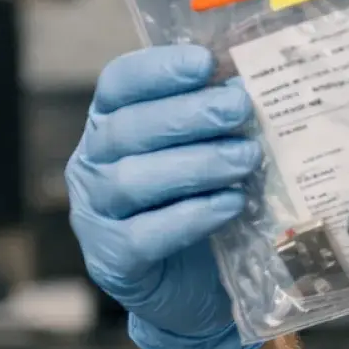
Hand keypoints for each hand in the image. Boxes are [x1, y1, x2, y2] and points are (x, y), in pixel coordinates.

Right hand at [66, 44, 261, 348]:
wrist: (196, 285)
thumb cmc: (201, 200)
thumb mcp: (208, 150)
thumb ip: (219, 118)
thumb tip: (256, 81)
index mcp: (111, 123)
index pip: (119, 84)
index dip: (158, 70)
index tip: (205, 63)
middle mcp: (92, 163)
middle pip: (128, 128)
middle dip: (188, 114)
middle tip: (239, 108)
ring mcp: (95, 214)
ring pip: (133, 180)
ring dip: (196, 164)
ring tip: (245, 159)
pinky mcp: (112, 260)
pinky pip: (145, 235)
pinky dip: (192, 216)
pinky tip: (230, 204)